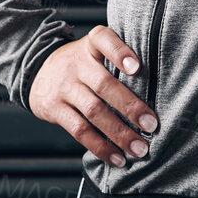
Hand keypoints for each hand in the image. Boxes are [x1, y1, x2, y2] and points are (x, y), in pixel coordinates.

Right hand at [28, 25, 157, 166]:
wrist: (38, 73)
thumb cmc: (82, 64)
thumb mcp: (95, 50)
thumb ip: (119, 58)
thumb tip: (158, 84)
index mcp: (90, 45)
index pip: (103, 39)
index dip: (120, 52)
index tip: (137, 67)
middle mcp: (76, 64)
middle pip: (104, 85)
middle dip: (130, 107)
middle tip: (151, 125)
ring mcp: (64, 87)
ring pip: (94, 111)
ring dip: (119, 133)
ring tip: (139, 148)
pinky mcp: (54, 109)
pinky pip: (79, 130)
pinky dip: (100, 147)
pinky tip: (117, 157)